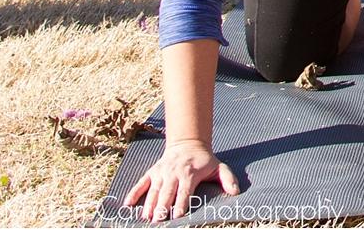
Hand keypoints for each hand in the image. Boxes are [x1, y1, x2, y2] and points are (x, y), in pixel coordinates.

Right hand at [122, 138, 238, 222]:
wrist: (188, 143)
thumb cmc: (204, 160)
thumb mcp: (219, 167)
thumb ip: (228, 179)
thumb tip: (236, 191)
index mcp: (189, 174)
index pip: (184, 191)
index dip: (180, 203)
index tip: (177, 215)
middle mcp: (173, 173)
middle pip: (167, 193)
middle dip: (162, 207)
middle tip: (158, 220)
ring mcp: (161, 172)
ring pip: (154, 190)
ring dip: (149, 204)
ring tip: (146, 217)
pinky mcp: (152, 172)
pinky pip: (141, 183)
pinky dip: (134, 193)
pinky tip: (127, 204)